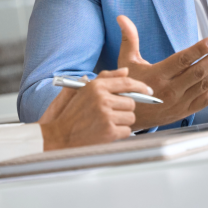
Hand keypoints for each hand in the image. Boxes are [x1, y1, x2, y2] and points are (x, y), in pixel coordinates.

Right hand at [37, 68, 151, 150]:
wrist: (59, 136)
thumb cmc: (70, 114)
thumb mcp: (83, 90)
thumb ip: (105, 78)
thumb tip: (125, 71)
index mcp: (95, 86)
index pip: (126, 82)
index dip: (141, 86)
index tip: (148, 90)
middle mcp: (102, 99)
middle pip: (131, 101)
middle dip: (125, 108)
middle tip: (114, 114)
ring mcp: (106, 115)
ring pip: (130, 116)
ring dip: (123, 121)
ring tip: (108, 123)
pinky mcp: (109, 131)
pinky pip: (127, 130)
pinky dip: (120, 133)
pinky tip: (106, 132)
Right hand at [116, 15, 207, 130]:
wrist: (129, 116)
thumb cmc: (129, 87)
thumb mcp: (127, 61)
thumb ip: (129, 39)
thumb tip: (123, 19)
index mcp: (157, 75)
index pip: (182, 60)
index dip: (198, 50)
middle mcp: (170, 90)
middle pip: (197, 72)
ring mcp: (179, 102)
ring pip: (204, 85)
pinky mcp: (184, 111)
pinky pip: (204, 100)